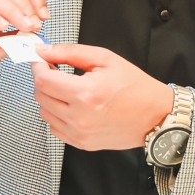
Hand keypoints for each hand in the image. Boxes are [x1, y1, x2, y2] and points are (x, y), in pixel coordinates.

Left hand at [30, 44, 173, 150]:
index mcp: (85, 94)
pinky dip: (56, 114)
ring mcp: (79, 133)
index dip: (38, 66)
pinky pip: (54, 127)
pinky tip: (71, 105)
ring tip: (66, 88)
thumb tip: (44, 50)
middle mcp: (79, 117)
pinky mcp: (81, 143)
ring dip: (49, 97)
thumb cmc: (135, 87)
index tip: (41, 60)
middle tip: (55, 71)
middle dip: (43, 80)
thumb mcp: (105, 59)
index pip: (42, 80)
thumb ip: (70, 52)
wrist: (156, 116)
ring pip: (44, 112)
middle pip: (40, 96)